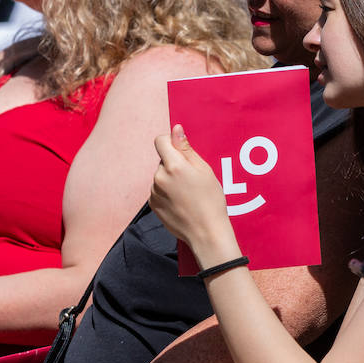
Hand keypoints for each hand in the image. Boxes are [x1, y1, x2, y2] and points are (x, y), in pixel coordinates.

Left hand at [148, 126, 236, 264]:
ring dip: (170, 179)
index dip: (170, 142)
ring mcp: (154, 192)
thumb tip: (175, 130)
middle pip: (163, 160)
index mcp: (174, 166)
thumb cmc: (210, 200)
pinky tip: (181, 203)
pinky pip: (158, 190)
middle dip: (174, 164)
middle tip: (193, 179)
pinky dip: (167, 192)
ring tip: (188, 194)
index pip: (160, 141)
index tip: (181, 151)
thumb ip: (186, 149)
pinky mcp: (152, 204)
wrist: (206, 232)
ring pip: (161, 176)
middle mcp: (159, 177)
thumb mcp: (204, 170)